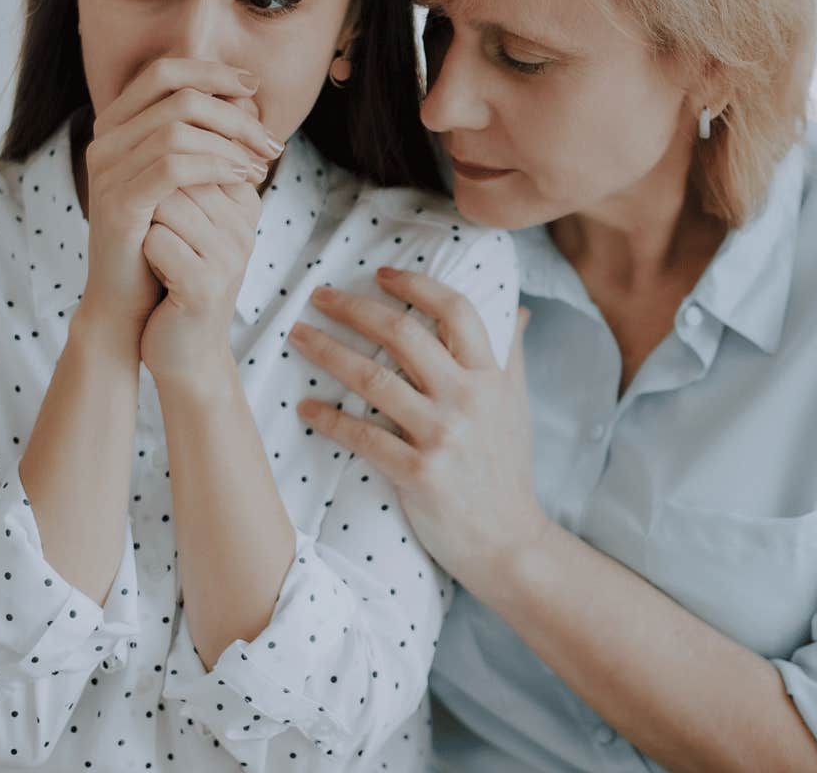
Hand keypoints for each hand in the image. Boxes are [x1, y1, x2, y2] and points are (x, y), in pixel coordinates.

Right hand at [79, 58, 279, 344]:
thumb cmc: (163, 234)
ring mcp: (106, 172)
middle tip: (269, 142)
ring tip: (262, 167)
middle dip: (234, 115)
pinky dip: (216, 167)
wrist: (129, 300)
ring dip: (232, 144)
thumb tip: (248, 97)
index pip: (164, 72)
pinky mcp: (117, 205)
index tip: (254, 88)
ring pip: (177, 130)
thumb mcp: (185, 178)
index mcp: (117, 126)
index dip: (212, 72)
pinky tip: (244, 179)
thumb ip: (204, 136)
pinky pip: (173, 168)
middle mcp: (104, 142)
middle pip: (177, 97)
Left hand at [137, 174, 261, 384]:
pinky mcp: (206, 285)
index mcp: (246, 205)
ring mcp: (230, 256)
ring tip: (159, 254)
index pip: (196, 155)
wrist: (184, 350)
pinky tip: (157, 273)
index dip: (163, 182)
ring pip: (166, 204)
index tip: (166, 218)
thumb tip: (170, 118)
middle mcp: (245, 228)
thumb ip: (189, 174)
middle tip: (157, 236)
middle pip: (180, 176)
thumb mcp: (192, 221)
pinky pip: (157, 240)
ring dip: (147, 225)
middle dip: (153, 200)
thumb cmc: (178, 278)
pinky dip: (145, 253)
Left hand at [285, 268, 541, 591]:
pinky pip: (362, 436)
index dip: (415, 285)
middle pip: (404, 333)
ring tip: (298, 337)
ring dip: (328, 351)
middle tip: (318, 296)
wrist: (509, 542)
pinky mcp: (418, 473)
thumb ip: (511, 355)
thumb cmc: (509, 471)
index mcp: (491, 376)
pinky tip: (305, 408)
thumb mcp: (518, 406)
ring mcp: (443, 435)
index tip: (380, 273)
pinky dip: (329, 419)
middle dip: (354, 307)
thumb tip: (517, 310)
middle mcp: (468, 398)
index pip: (455, 310)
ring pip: (373, 377)